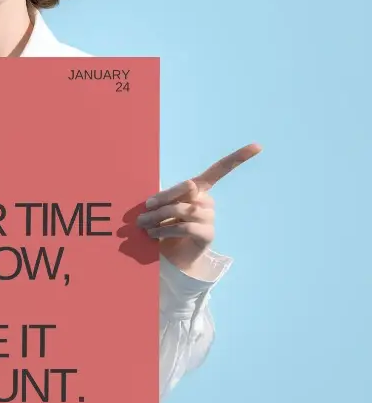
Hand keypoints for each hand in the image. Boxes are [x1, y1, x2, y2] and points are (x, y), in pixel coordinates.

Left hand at [136, 143, 261, 275]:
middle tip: (142, 213)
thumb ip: (164, 197)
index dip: (239, 157)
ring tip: (144, 225)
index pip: (220, 169)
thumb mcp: (160, 207)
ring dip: (159, 217)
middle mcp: (208, 200)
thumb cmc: (162, 225)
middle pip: (188, 189)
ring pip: (183, 209)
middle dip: (161, 200)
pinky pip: (185, 227)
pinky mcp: (208, 234)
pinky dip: (165, 230)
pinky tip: (154, 235)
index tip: (258, 146)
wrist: (169, 256)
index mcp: (199, 188)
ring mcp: (210, 217)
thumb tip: (168, 196)